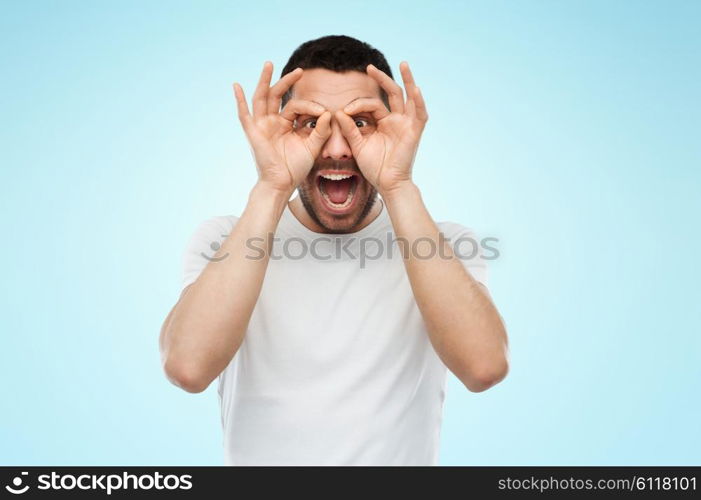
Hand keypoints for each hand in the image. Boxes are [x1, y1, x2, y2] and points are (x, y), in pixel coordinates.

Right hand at [233, 61, 331, 194]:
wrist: (283, 184)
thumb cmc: (296, 167)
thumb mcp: (313, 146)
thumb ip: (321, 130)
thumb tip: (328, 113)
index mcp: (286, 124)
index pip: (297, 107)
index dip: (311, 107)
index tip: (324, 112)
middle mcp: (272, 122)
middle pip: (278, 96)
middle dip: (287, 81)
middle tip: (300, 70)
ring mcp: (261, 126)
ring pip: (262, 98)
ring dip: (265, 80)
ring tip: (269, 64)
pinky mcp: (253, 133)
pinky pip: (244, 115)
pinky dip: (239, 101)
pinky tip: (237, 86)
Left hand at [334, 61, 427, 196]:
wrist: (387, 184)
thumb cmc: (374, 168)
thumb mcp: (358, 145)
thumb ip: (349, 129)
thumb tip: (338, 112)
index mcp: (384, 123)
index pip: (372, 104)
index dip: (357, 105)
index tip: (344, 111)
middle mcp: (396, 120)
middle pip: (392, 93)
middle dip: (381, 79)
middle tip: (369, 67)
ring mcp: (407, 125)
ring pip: (408, 97)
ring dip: (408, 80)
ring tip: (404, 64)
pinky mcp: (414, 132)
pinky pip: (419, 114)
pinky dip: (418, 101)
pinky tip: (415, 88)